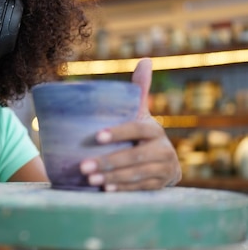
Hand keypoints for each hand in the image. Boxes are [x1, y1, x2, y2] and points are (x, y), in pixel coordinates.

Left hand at [79, 58, 181, 191]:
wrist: (166, 162)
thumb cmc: (143, 133)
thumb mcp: (141, 113)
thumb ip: (139, 90)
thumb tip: (145, 60)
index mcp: (154, 129)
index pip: (136, 129)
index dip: (118, 132)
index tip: (96, 137)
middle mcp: (162, 149)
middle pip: (134, 156)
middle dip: (108, 162)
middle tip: (83, 166)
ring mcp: (163, 169)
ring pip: (136, 174)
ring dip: (112, 177)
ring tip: (90, 179)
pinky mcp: (159, 185)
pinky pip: (140, 188)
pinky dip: (123, 189)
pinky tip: (105, 189)